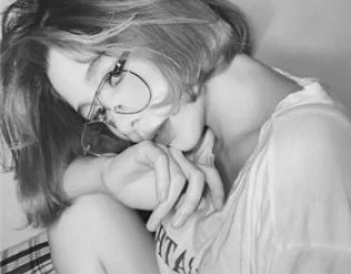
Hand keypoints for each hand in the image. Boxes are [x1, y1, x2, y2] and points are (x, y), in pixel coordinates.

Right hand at [99, 141, 223, 230]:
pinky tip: (157, 198)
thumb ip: (182, 200)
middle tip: (179, 223)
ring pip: (180, 177)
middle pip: (199, 177)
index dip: (218, 189)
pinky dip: (162, 184)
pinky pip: (163, 163)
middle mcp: (179, 157)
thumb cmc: (140, 191)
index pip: (210, 174)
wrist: (111, 183)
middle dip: (191, 203)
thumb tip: (202, 208)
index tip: (217, 209)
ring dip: (168, 203)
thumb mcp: (166, 201)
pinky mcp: (150, 148)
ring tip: (157, 220)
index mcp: (186, 168)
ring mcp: (166, 151)